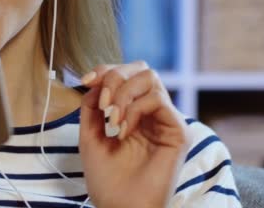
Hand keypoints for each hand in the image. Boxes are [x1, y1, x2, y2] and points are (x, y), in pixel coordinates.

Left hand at [78, 61, 190, 207]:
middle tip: (102, 103)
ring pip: (150, 78)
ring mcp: (166, 120)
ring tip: (112, 120)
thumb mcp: (89, 134)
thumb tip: (96, 80)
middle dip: (115, 77)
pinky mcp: (178, 132)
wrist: (119, 207)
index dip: (105, 70)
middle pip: (141, 69)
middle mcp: (151, 113)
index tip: (86, 81)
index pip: (126, 74)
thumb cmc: (106, 177)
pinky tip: (123, 132)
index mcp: (132, 112)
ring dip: (123, 93)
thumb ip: (92, 105)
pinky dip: (135, 109)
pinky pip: (158, 100)